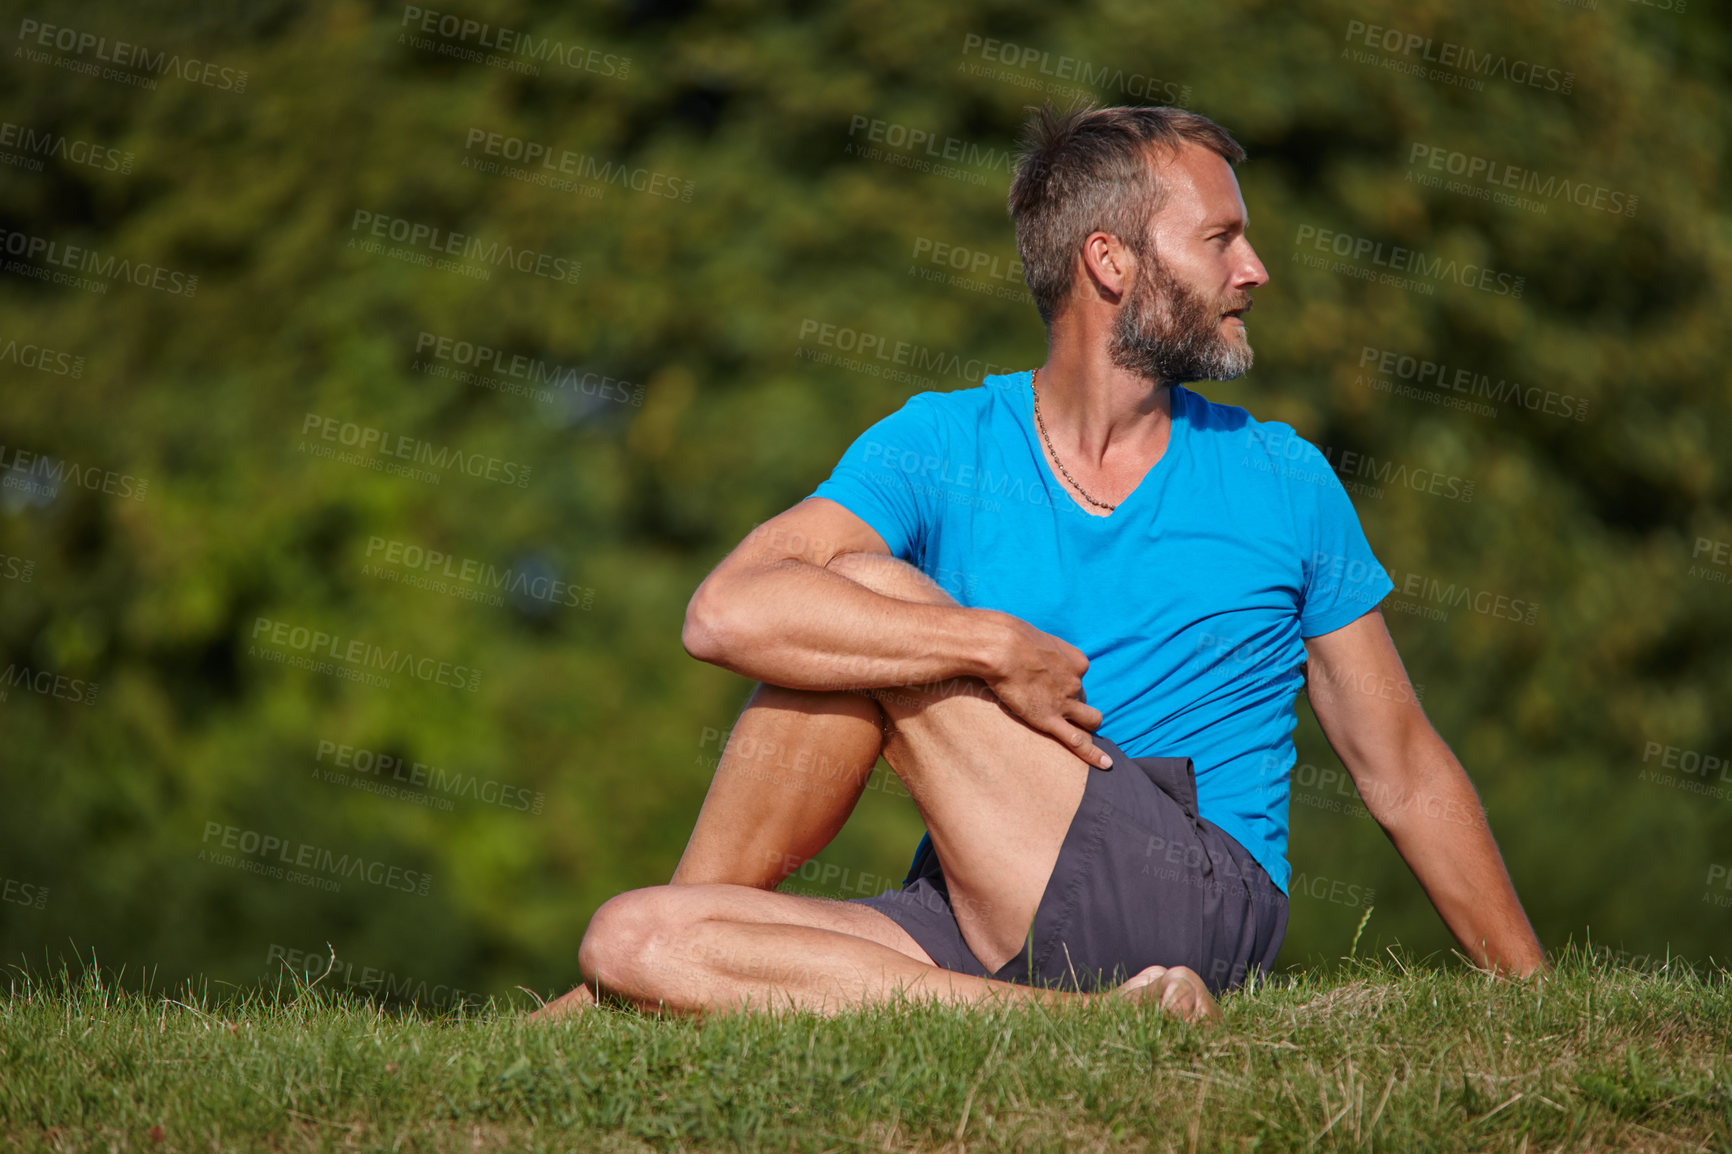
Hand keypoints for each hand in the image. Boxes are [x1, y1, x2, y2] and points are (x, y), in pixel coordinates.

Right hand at [981, 613, 1112, 768]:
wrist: (1002, 647)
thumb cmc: (1010, 637)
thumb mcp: (1034, 637)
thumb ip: (1040, 650)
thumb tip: (1029, 652)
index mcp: (1077, 661)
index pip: (1079, 676)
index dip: (1067, 681)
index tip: (1050, 682)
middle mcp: (1076, 682)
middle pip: (1084, 698)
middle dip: (1076, 703)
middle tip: (1054, 703)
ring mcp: (1065, 703)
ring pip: (1091, 719)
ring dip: (1087, 724)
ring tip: (1079, 729)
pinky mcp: (1050, 720)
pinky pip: (1077, 741)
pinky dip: (1093, 754)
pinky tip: (1105, 764)